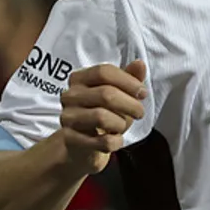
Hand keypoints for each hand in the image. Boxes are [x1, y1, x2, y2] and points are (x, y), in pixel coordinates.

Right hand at [58, 60, 147, 174]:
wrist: (83, 145)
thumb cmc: (104, 114)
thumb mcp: (119, 94)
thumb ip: (130, 78)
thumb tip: (140, 64)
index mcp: (80, 78)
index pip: (104, 72)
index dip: (128, 81)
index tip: (142, 93)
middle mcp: (70, 96)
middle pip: (105, 94)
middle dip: (130, 104)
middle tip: (139, 113)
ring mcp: (67, 117)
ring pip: (101, 117)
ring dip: (121, 124)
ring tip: (122, 126)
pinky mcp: (69, 139)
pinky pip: (102, 141)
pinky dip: (116, 142)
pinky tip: (116, 140)